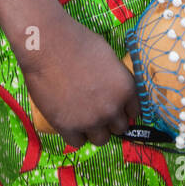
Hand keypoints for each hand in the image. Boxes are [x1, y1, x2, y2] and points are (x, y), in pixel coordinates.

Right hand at [21, 14, 138, 148]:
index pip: (135, 112)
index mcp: (126, 89)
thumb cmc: (78, 42)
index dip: (124, 108)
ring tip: (83, 117)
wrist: (48, 45)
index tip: (115, 105)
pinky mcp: (68, 127)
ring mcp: (90, 120)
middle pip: (120, 128)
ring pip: (101, 139)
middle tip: (97, 109)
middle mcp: (112, 108)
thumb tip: (114, 92)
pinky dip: (75, 134)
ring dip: (94, 130)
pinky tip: (69, 121)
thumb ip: (115, 80)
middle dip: (110, 120)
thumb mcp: (108, 58)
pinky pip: (78, 142)